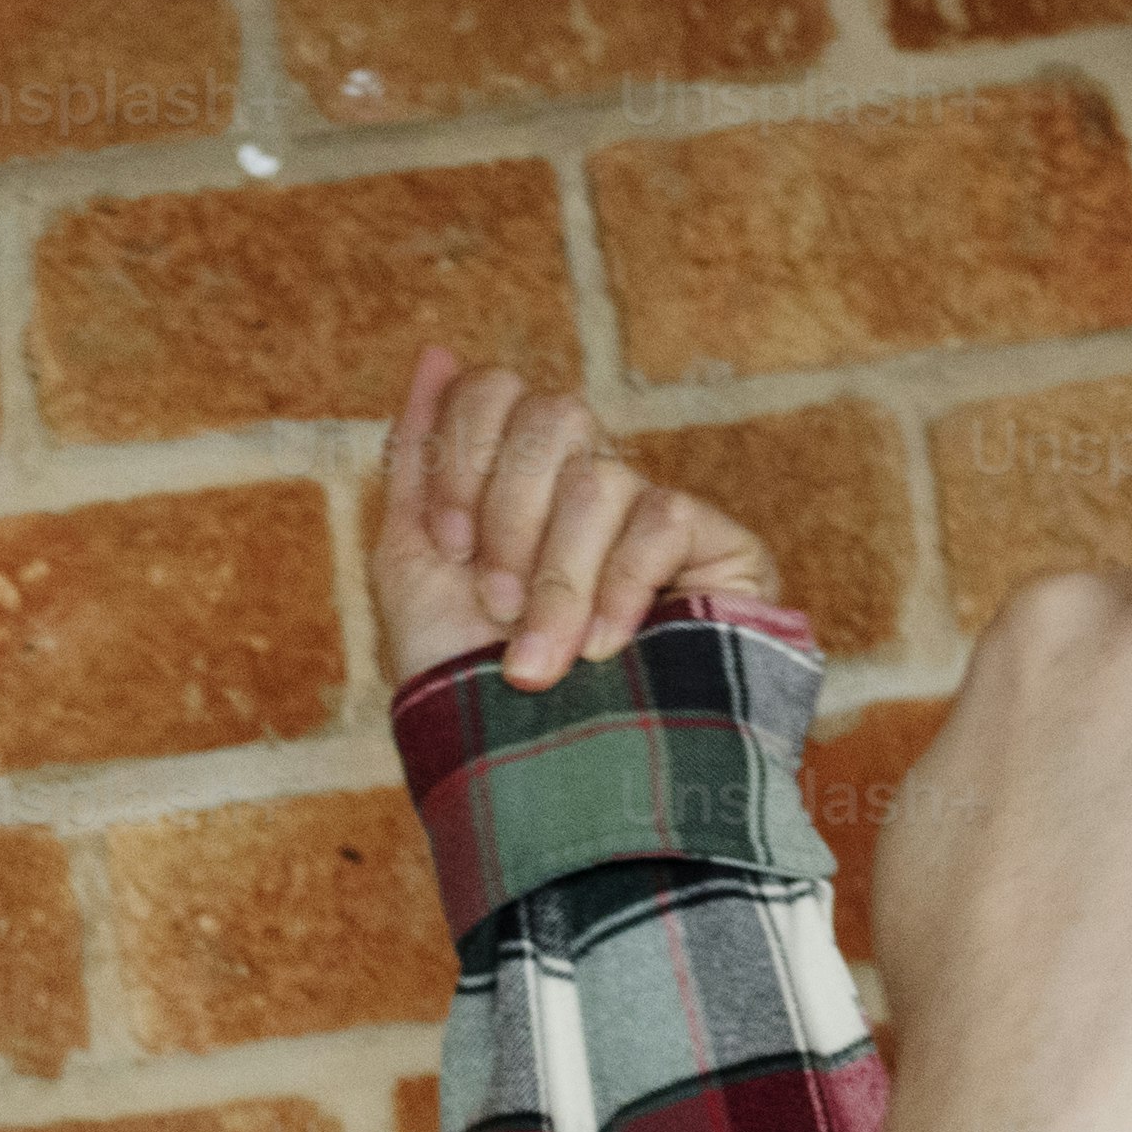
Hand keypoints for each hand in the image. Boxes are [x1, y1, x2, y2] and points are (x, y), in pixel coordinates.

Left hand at [376, 345, 773, 692]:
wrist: (539, 779)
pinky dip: (618, 589)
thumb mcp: (413, 573)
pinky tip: (604, 649)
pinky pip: (665, 518)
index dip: (462, 458)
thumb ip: (417, 463)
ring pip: (602, 478)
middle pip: (553, 415)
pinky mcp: (718, 547)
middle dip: (507, 519)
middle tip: (493, 605)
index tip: (448, 549)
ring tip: (538, 664)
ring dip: (555, 584)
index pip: (493, 389)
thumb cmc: (468, 686)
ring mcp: (651, 509)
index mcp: (513, 475)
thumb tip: (435, 352)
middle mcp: (586, 477)